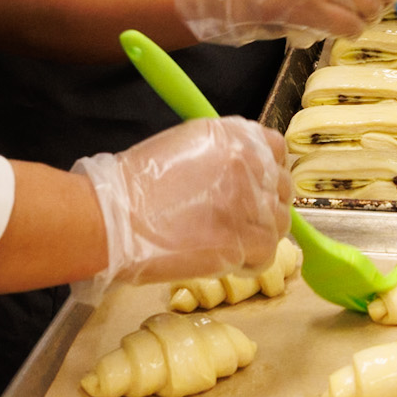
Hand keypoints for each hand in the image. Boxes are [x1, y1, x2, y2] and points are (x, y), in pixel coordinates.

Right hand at [72, 118, 292, 287]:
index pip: (277, 151)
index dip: (265, 172)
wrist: (115, 218)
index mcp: (237, 135)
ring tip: (221, 241)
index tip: (251, 187)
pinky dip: (247, 261)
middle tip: (232, 221)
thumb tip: (240, 175)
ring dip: (256, 235)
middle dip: (262, 206)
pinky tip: (220, 257)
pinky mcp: (249, 242)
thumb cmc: (135, 184)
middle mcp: (253, 165)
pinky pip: (265, 254)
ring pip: (278, 225)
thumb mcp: (186, 147)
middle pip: (281, 190)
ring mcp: (254, 203)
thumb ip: (222, 156)